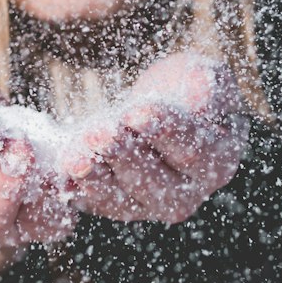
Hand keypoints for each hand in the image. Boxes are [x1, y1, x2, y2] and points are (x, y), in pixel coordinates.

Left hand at [63, 53, 249, 223]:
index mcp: (218, 160)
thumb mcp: (206, 77)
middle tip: (100, 133)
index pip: (192, 149)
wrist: (159, 107)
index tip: (137, 112)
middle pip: (156, 181)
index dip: (164, 131)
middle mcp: (188, 192)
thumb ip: (210, 87)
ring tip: (75, 155)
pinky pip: (98, 203)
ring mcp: (151, 204)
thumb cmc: (187, 89)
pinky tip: (63, 170)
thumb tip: (202, 101)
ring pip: (124, 199)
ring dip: (97, 176)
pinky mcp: (118, 206)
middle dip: (124, 155)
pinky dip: (79, 188)